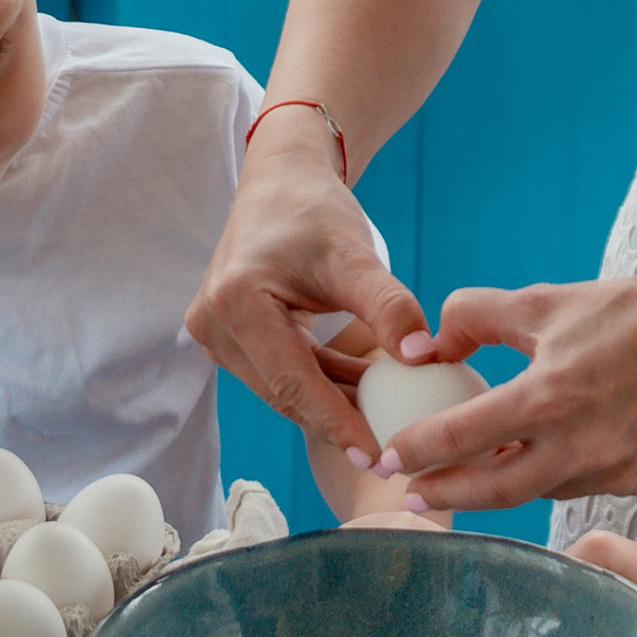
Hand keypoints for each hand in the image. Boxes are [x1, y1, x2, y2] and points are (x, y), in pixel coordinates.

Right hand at [187, 125, 435, 461]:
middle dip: (336, 424)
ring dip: (329, 405)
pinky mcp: (226, 334)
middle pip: (283, 392)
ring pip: (280, 388)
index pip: (293, 382)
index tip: (378, 456)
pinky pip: (277, 372)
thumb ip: (389, 306)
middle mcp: (213, 322)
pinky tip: (360, 393)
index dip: (337, 423)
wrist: (282, 179)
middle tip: (388, 456)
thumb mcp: (355, 255)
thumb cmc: (315, 211)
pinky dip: (318, 383)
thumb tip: (423, 357)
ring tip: (382, 426)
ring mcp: (214, 331)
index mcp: (236, 302)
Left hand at [377, 267, 636, 511]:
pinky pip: (578, 486)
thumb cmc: (631, 310)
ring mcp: (615, 470)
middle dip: (445, 496)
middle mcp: (581, 445)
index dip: (417, 451)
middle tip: (409, 495)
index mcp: (551, 396)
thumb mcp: (546, 302)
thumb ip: (477, 318)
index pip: (463, 436)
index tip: (385, 458)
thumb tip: (430, 346)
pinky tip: (532, 461)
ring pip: (538, 491)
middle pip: (493, 491)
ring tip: (462, 478)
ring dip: (496, 489)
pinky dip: (548, 476)